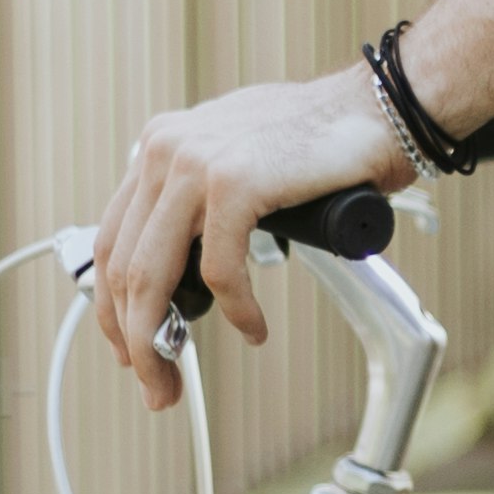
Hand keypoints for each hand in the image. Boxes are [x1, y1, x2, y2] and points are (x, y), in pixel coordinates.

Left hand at [88, 68, 398, 399]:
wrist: (381, 109)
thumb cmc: (322, 143)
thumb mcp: (238, 164)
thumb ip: (202, 202)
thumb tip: (185, 266)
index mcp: (159, 146)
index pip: (112, 240)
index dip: (113, 307)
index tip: (132, 348)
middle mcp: (164, 149)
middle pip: (123, 265)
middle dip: (134, 339)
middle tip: (156, 384)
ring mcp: (195, 162)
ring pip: (153, 275)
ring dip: (161, 341)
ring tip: (179, 379)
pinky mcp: (235, 182)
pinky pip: (219, 270)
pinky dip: (235, 311)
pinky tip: (252, 327)